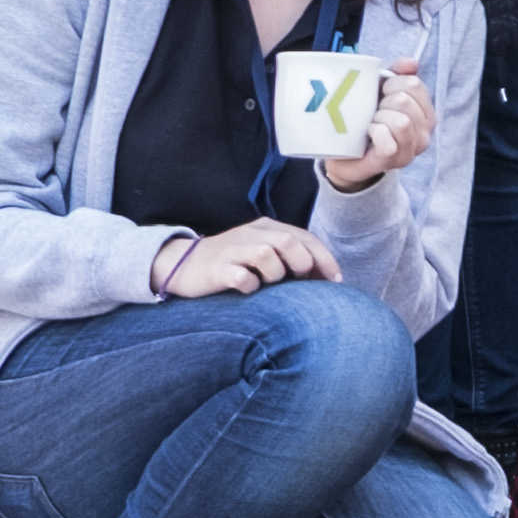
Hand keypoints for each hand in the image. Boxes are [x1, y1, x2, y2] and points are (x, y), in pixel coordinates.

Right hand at [163, 218, 335, 296]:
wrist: (181, 264)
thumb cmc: (230, 261)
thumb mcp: (259, 249)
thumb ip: (287, 255)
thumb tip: (321, 277)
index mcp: (265, 227)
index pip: (304, 237)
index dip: (324, 259)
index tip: (336, 280)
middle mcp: (250, 234)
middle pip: (288, 241)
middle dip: (302, 263)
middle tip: (300, 281)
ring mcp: (232, 250)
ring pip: (267, 255)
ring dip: (275, 274)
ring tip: (267, 283)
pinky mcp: (216, 269)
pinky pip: (241, 277)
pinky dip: (250, 285)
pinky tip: (248, 290)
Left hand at [321, 56, 434, 194]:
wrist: (346, 156)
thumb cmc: (366, 122)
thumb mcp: (381, 94)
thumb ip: (398, 75)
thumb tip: (411, 63)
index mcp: (425, 113)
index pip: (414, 84)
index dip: (392, 83)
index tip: (381, 93)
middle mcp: (424, 132)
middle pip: (405, 101)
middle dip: (383, 102)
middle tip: (374, 112)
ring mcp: (411, 149)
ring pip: (400, 122)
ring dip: (378, 119)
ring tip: (371, 124)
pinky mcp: (393, 161)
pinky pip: (388, 142)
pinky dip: (375, 134)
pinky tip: (369, 135)